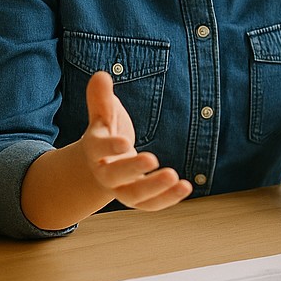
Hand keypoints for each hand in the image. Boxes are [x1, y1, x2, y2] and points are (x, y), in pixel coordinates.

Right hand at [79, 71, 191, 211]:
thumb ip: (101, 99)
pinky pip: (151, 204)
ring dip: (155, 189)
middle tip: (152, 159)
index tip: (124, 142)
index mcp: (94, 149)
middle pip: (114, 176)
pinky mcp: (138, 198)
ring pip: (134, 196)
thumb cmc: (107, 132)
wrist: (102, 163)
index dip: (109, 146)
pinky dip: (168, 199)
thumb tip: (101, 75)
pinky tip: (185, 187)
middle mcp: (105, 172)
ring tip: (176, 178)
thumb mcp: (104, 114)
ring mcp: (121, 188)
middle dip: (132, 169)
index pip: (98, 148)